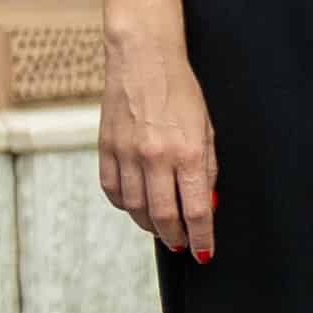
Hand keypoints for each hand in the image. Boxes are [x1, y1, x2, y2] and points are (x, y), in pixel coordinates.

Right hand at [97, 47, 217, 265]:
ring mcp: (126, 154)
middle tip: (183, 245)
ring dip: (150, 225)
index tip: (204, 252)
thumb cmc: (181, 92)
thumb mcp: (207, 130)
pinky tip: (136, 207)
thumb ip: (207, 170)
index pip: (196, 211)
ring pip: (134, 208)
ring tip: (162, 228)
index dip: (202, 238)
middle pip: (163, 217)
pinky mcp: (105, 148)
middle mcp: (155, 157)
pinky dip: (125, 206)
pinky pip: (112, 191)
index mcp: (187, 153)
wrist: (143, 60)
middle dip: (176, 238)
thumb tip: (205, 206)